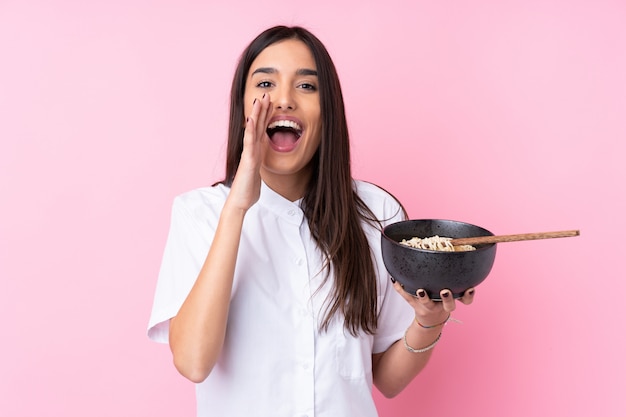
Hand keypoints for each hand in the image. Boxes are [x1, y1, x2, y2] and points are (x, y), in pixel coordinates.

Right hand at [227, 94, 272, 211]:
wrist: (240, 202)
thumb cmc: (248, 190)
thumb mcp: (257, 173)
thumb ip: (258, 164)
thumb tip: (260, 161)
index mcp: (255, 152)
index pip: (260, 130)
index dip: (265, 116)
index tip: (270, 103)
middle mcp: (251, 150)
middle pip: (256, 125)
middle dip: (262, 110)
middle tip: (266, 94)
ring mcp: (248, 154)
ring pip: (252, 130)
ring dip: (256, 114)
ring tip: (260, 99)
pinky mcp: (248, 161)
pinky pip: (249, 143)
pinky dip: (250, 130)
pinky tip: (251, 119)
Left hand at [392, 282, 474, 326]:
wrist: (430, 319)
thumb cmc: (442, 298)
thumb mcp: (452, 290)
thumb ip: (456, 275)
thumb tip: (459, 248)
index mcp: (453, 300)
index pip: (465, 300)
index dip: (469, 295)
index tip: (470, 288)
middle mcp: (442, 305)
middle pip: (449, 306)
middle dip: (448, 299)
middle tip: (445, 291)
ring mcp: (428, 306)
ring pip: (428, 304)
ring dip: (424, 298)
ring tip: (421, 290)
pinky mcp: (415, 305)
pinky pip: (407, 297)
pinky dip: (400, 289)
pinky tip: (395, 280)